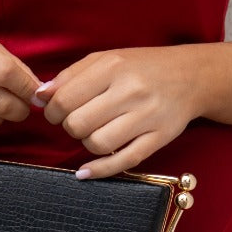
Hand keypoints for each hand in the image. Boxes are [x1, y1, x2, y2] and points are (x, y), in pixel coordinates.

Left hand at [35, 46, 202, 178]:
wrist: (191, 75)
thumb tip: (40, 97)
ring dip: (86, 143)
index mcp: (113, 67)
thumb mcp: (106, 60)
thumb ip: (70, 76)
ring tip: (93, 132)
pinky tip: (86, 171)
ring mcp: (148, 116)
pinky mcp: (160, 138)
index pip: (65, 99)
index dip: (52, 111)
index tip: (56, 112)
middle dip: (68, 127)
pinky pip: (124, 161)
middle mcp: (131, 91)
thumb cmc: (141, 67)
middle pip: (78, 124)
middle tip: (76, 121)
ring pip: (97, 144)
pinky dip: (100, 170)